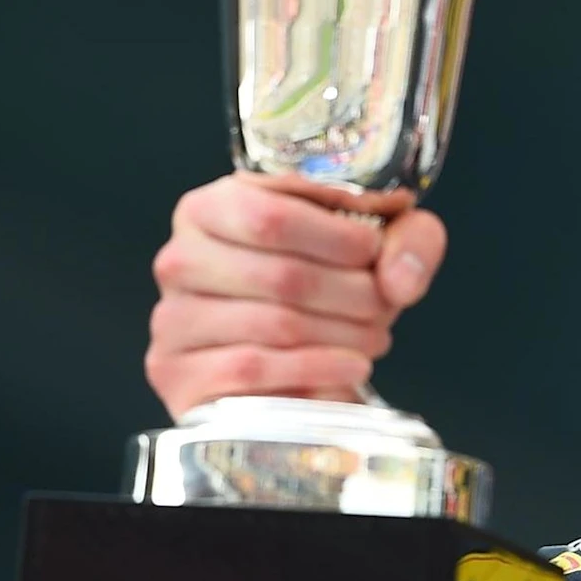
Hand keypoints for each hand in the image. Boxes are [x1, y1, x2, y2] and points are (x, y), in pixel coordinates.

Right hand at [144, 173, 445, 418]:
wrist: (289, 362)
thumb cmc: (324, 288)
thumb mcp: (372, 246)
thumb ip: (407, 238)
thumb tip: (400, 276)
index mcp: (211, 207)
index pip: (273, 215)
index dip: (338, 236)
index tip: (375, 249)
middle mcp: (180, 258)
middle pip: (282, 275)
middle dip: (353, 294)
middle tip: (385, 305)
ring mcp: (172, 319)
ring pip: (275, 325)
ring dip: (343, 334)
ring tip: (374, 336)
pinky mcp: (178, 373)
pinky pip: (255, 370)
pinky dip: (316, 370)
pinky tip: (351, 367)